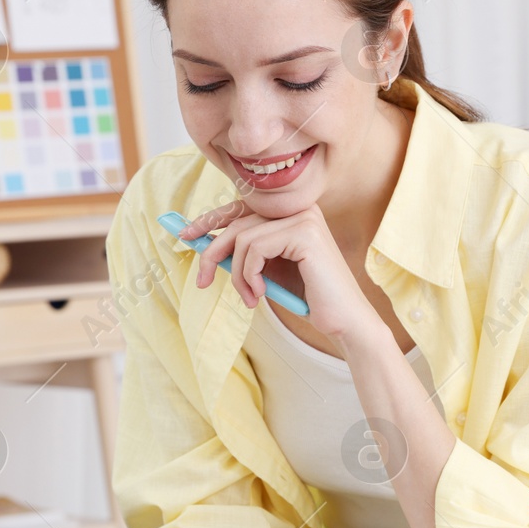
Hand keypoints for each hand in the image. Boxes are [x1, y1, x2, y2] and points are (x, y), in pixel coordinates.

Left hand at [181, 200, 380, 342]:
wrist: (343, 320)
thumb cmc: (306, 296)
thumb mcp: (267, 269)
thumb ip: (243, 251)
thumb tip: (204, 241)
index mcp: (290, 212)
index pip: (241, 207)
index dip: (210, 220)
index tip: (186, 236)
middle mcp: (298, 208)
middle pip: (236, 221)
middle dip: (211, 253)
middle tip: (200, 282)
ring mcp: (302, 217)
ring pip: (242, 238)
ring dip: (236, 275)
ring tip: (249, 298)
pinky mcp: (304, 232)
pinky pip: (254, 249)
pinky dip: (249, 275)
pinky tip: (262, 293)